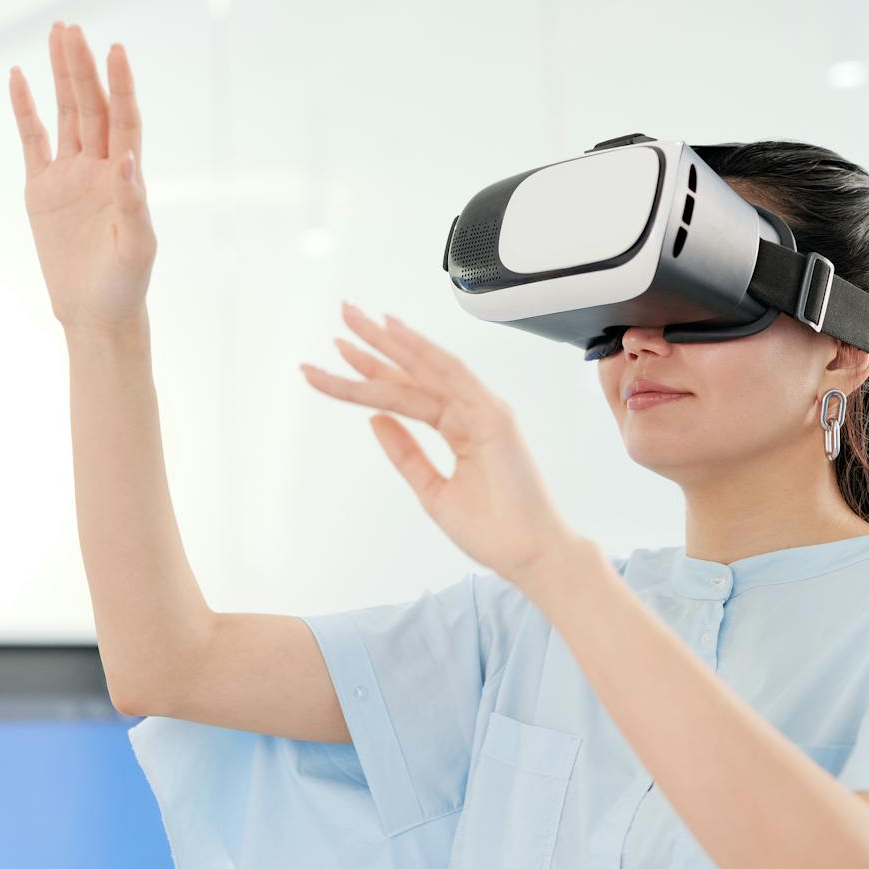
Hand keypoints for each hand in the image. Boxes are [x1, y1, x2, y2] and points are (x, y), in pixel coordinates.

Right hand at [8, 22, 154, 329]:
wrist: (94, 314)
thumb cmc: (125, 286)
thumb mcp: (138, 250)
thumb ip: (135, 206)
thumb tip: (128, 162)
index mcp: (127, 177)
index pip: (125, 119)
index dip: (121, 85)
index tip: (115, 50)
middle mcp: (100, 167)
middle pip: (91, 107)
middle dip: (81, 68)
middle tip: (71, 29)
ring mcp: (70, 175)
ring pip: (65, 114)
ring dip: (61, 76)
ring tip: (56, 34)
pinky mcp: (42, 189)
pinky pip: (32, 140)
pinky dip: (24, 110)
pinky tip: (17, 77)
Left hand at [302, 304, 581, 586]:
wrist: (531, 555)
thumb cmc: (494, 530)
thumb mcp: (433, 490)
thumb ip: (406, 454)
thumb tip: (375, 420)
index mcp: (462, 426)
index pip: (407, 391)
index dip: (371, 372)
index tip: (337, 356)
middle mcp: (472, 411)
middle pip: (413, 370)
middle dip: (375, 343)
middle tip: (343, 313)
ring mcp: (484, 411)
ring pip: (427, 367)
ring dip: (390, 342)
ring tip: (354, 319)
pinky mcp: (491, 418)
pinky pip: (450, 377)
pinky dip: (421, 354)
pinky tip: (393, 336)